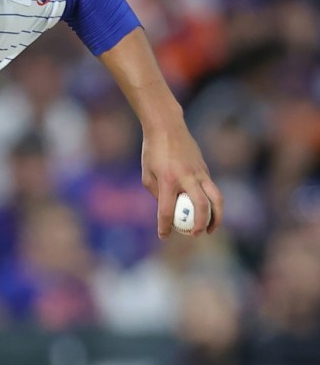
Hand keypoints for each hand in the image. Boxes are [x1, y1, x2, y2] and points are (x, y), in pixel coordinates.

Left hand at [141, 122, 222, 239]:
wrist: (167, 128)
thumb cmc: (153, 151)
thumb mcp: (147, 174)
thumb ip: (157, 194)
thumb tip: (168, 210)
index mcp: (167, 180)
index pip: (167, 210)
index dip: (165, 226)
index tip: (164, 236)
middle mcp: (186, 177)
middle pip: (200, 206)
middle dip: (200, 224)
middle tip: (196, 234)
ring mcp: (199, 173)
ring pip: (216, 198)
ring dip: (217, 216)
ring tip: (211, 229)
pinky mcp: (205, 169)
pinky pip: (212, 190)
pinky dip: (212, 203)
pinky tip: (208, 211)